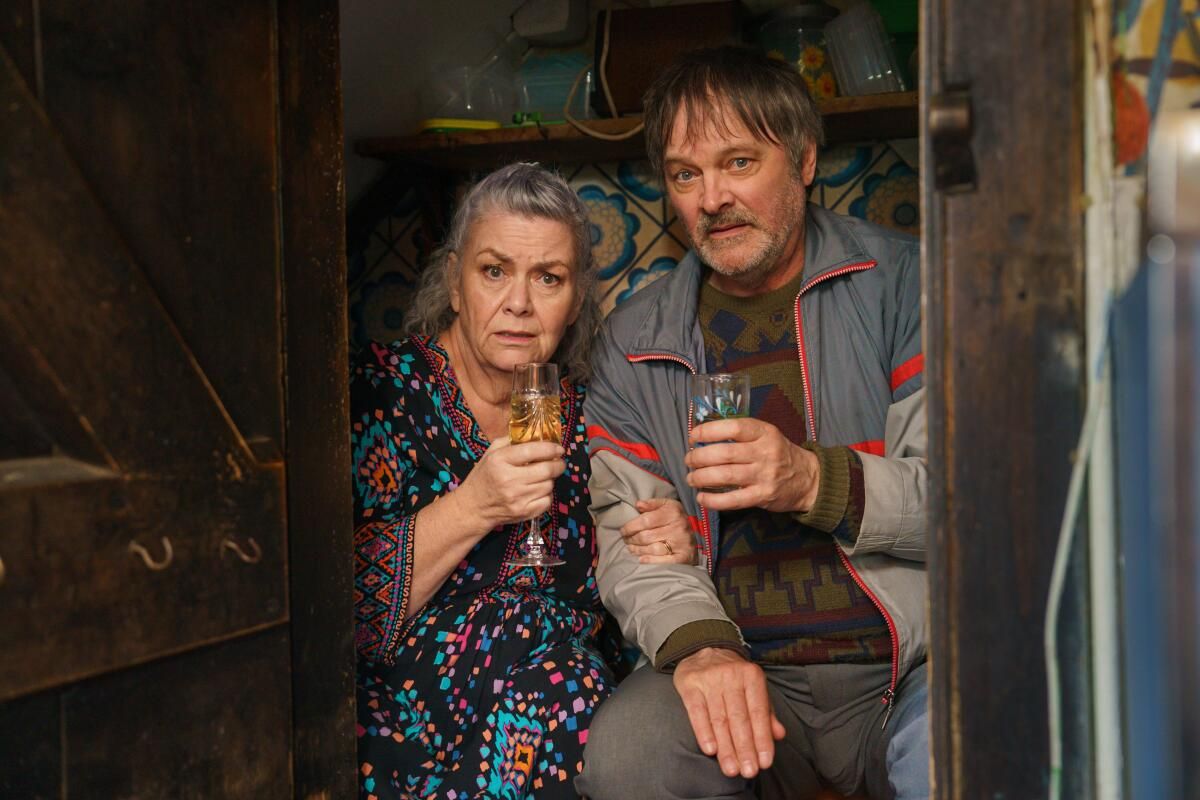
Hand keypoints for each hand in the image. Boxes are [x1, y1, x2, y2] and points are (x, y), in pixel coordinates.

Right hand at [461, 436, 564, 528]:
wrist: (473, 507)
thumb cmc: (484, 476)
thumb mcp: (491, 453)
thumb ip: (511, 441)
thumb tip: (535, 435)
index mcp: (500, 461)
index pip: (532, 451)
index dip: (550, 448)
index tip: (558, 449)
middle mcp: (509, 480)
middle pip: (546, 470)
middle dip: (558, 464)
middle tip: (558, 462)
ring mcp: (517, 498)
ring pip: (549, 485)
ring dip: (550, 479)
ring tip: (543, 477)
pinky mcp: (524, 512)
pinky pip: (547, 501)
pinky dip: (547, 494)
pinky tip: (538, 491)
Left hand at [620, 498, 696, 563]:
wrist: (697, 537)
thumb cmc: (676, 520)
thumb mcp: (668, 506)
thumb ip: (652, 504)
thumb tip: (638, 504)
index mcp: (673, 512)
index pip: (646, 520)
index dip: (631, 526)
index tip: (623, 530)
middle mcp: (679, 527)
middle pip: (646, 536)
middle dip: (632, 539)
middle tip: (626, 540)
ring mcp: (681, 544)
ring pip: (652, 549)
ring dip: (637, 550)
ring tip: (631, 548)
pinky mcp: (683, 557)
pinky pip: (663, 561)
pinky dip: (650, 561)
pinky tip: (641, 559)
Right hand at [673, 647, 786, 778]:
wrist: (703, 649)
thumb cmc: (732, 676)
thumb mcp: (753, 687)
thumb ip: (766, 712)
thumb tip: (779, 735)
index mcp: (751, 676)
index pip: (759, 712)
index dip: (762, 739)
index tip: (765, 762)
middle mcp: (731, 676)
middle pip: (739, 719)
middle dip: (745, 748)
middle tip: (748, 771)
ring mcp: (709, 679)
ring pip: (719, 719)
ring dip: (726, 747)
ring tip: (731, 769)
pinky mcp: (690, 684)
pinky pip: (697, 712)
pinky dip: (704, 732)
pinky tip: (710, 750)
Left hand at [684, 418, 819, 512]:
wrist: (808, 479)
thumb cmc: (779, 454)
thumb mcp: (766, 435)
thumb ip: (740, 434)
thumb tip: (703, 437)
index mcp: (764, 432)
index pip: (733, 427)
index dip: (709, 431)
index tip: (693, 436)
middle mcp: (764, 452)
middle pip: (725, 453)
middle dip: (699, 457)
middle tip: (689, 461)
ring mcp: (764, 475)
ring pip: (726, 476)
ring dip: (702, 478)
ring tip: (691, 478)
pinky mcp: (763, 496)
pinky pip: (733, 500)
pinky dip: (713, 500)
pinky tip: (702, 498)